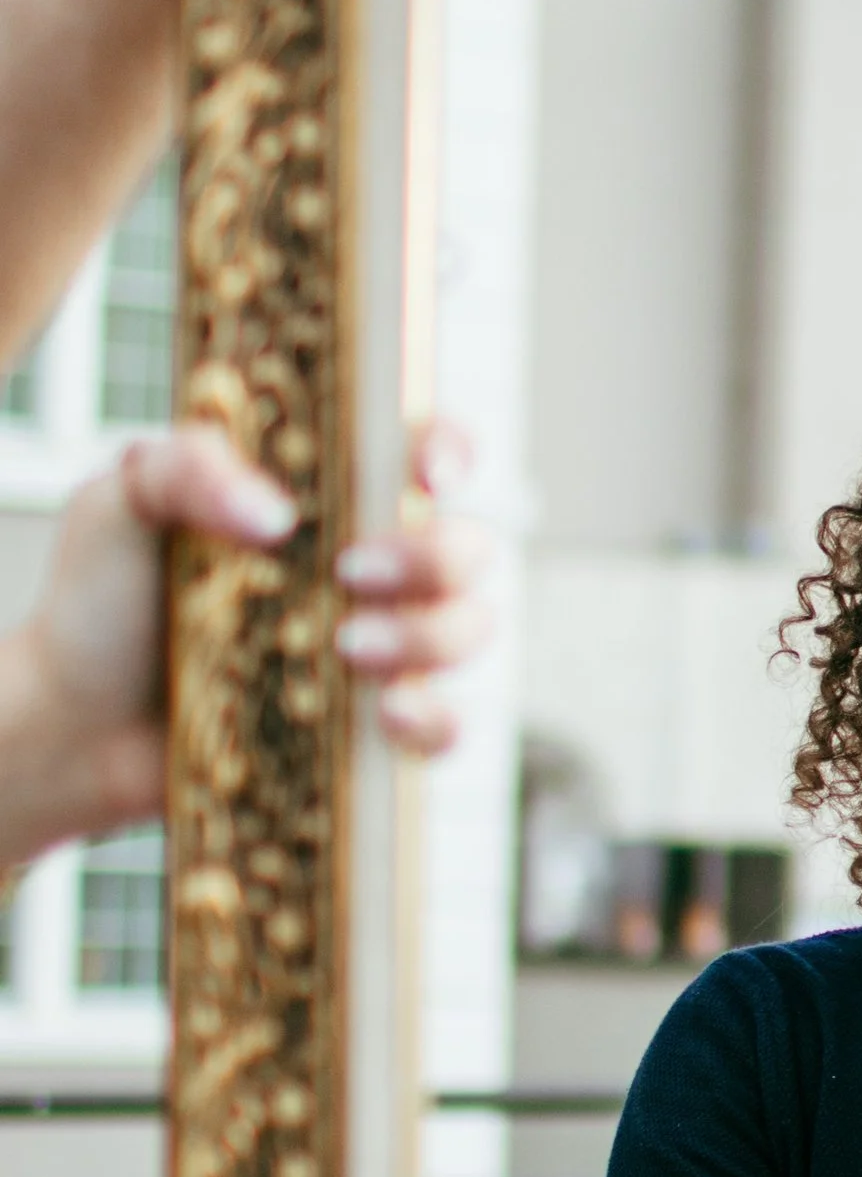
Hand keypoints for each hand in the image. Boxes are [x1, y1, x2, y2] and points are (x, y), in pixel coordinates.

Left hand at [0, 418, 488, 866]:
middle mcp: (365, 565)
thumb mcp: (123, 499)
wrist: (74, 719)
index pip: (423, 449)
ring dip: (427, 635)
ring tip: (341, 647)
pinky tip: (381, 711)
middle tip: (348, 572)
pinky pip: (448, 725)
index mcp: (324, 495)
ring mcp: (376, 646)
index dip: (450, 450)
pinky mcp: (367, 726)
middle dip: (434, 557)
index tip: (427, 472)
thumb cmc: (103, 598)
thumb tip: (277, 515)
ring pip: (472, 628)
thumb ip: (190, 465)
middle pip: (470, 545)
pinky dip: (433, 719)